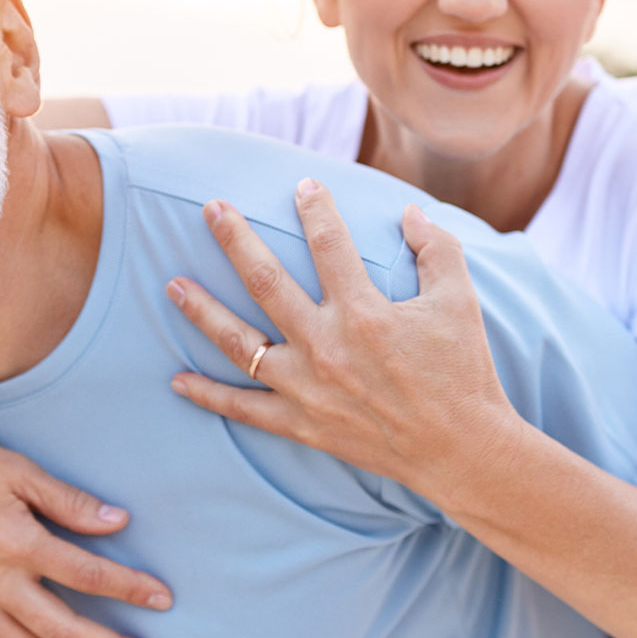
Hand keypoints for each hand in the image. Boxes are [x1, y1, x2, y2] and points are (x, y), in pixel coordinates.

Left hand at [164, 180, 521, 492]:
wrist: (463, 451)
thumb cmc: (463, 372)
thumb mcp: (460, 302)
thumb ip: (436, 249)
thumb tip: (409, 211)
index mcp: (365, 314)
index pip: (330, 246)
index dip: (316, 210)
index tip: (303, 186)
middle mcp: (327, 348)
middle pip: (266, 283)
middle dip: (235, 240)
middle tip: (211, 208)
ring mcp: (307, 389)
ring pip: (238, 344)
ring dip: (202, 311)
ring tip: (173, 285)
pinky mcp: (301, 424)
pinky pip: (244, 410)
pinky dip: (208, 396)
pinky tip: (177, 380)